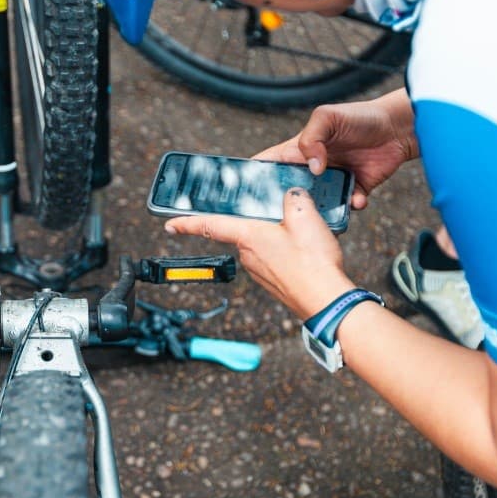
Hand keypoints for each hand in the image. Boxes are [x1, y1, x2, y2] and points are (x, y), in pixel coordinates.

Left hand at [165, 188, 355, 322]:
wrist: (326, 301)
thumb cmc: (313, 263)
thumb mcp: (305, 217)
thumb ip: (294, 199)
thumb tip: (291, 196)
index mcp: (248, 236)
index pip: (210, 225)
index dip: (187, 223)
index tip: (170, 224)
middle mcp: (248, 256)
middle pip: (244, 231)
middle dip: (259, 222)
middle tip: (281, 217)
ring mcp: (259, 272)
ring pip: (261, 245)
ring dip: (276, 238)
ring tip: (303, 236)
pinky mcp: (273, 283)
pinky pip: (274, 260)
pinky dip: (286, 253)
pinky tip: (305, 252)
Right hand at [255, 88, 416, 209]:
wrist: (397, 127)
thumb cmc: (360, 116)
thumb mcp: (327, 117)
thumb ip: (311, 138)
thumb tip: (312, 168)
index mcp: (297, 151)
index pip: (268, 166)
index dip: (254, 179)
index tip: (245, 196)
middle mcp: (312, 169)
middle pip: (290, 192)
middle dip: (286, 205)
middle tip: (285, 216)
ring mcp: (333, 182)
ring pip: (318, 206)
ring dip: (321, 212)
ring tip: (325, 215)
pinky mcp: (355, 191)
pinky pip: (347, 207)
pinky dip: (351, 207)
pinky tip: (357, 199)